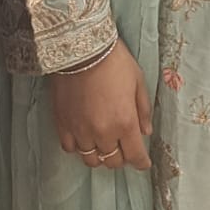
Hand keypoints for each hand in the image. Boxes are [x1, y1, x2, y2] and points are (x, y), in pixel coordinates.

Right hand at [50, 40, 152, 171]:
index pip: (135, 156)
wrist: (81, 47)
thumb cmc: (114, 61)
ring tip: (102, 143)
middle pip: (113, 162)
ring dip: (100, 154)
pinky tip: (83, 137)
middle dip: (122, 157)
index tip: (143, 162)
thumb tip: (146, 131)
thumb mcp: (137, 81)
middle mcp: (103, 133)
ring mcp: (81, 131)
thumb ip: (143, 110)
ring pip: (91, 160)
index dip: (141, 162)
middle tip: (123, 146)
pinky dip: (78, 147)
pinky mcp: (63, 124)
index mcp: (125, 123)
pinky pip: (70, 148)